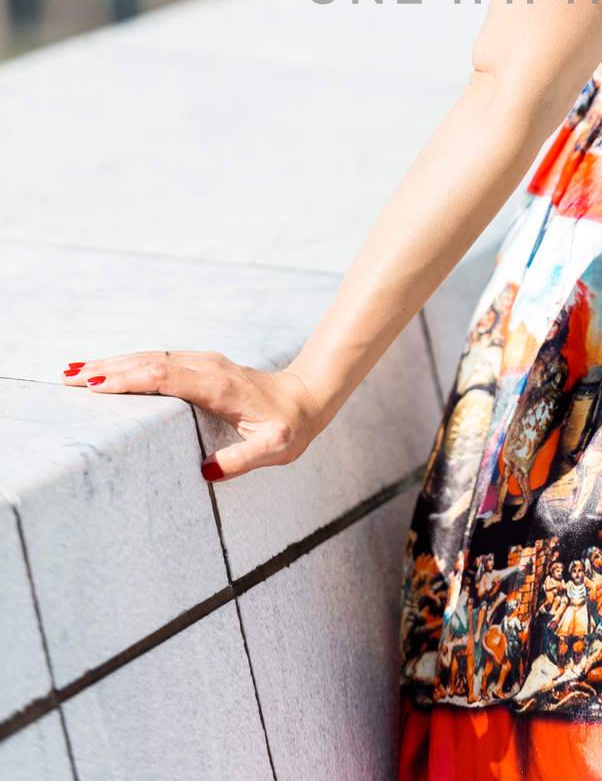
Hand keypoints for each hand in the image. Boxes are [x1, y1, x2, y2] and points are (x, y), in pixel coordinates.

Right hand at [61, 350, 325, 481]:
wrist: (306, 397)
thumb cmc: (289, 426)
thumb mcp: (275, 448)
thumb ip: (243, 459)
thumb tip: (206, 471)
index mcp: (218, 386)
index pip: (166, 377)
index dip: (131, 379)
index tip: (97, 385)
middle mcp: (207, 368)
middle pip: (150, 361)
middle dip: (109, 369)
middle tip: (69, 378)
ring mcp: (203, 363)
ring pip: (151, 357)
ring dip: (113, 363)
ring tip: (74, 372)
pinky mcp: (200, 365)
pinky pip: (158, 360)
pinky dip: (130, 362)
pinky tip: (108, 369)